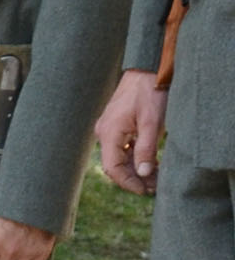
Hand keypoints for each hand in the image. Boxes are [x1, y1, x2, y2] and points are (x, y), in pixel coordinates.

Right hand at [95, 68, 166, 194]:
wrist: (147, 68)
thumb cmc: (150, 93)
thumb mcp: (152, 123)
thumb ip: (146, 150)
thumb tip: (142, 174)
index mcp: (109, 132)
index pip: (113, 168)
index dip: (128, 183)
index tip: (145, 191)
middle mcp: (104, 132)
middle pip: (115, 164)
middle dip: (133, 178)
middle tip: (154, 187)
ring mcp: (109, 128)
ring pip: (119, 157)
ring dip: (135, 169)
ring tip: (155, 177)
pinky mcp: (116, 124)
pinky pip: (122, 147)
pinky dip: (134, 157)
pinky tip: (150, 163)